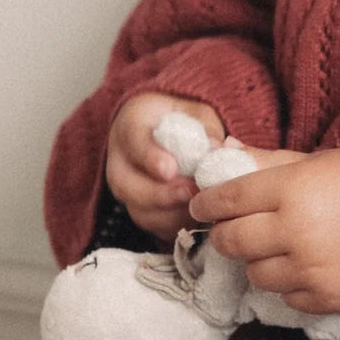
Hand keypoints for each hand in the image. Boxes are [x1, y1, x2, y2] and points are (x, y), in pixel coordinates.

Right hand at [106, 93, 224, 242]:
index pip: (134, 142)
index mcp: (130, 127)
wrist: (164, 130)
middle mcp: (120, 162)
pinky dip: (175, 227)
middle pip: (128, 187)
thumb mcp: (195, 112)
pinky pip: (152, 227)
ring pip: (139, 212)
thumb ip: (205, 128)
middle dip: (161, 195)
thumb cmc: (182, 119)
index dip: (150, 158)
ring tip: (201, 206)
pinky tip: (198, 219)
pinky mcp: (139, 211)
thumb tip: (219, 148)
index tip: (170, 169)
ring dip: (171, 214)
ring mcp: (127, 190)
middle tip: (191, 192)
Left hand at [189, 148, 339, 314]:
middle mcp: (297, 231)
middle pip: (231, 242)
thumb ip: (267, 160)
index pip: (228, 200)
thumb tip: (225, 153)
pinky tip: (307, 263)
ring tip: (280, 245)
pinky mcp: (325, 298)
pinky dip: (288, 282)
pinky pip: (284, 297)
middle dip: (224, 234)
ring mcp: (311, 269)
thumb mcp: (315, 160)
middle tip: (233, 228)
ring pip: (254, 274)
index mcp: (293, 189)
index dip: (207, 203)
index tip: (201, 205)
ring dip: (259, 260)